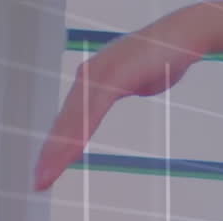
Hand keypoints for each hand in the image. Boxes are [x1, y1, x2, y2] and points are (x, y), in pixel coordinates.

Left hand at [34, 8, 209, 189]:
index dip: (56, 147)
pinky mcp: (114, 74)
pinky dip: (81, 131)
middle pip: (64, 122)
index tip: (47, 172)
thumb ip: (115, 91)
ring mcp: (99, 73)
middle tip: (38, 182)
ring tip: (49, 174)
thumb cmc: (161, 57)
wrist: (184, 36)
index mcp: (91, 81)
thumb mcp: (133, 81)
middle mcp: (88, 75)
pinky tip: (73, 150)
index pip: (68, 120)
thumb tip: (107, 101)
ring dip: (60, 148)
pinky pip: (94, 109)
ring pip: (74, 118)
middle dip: (50, 154)